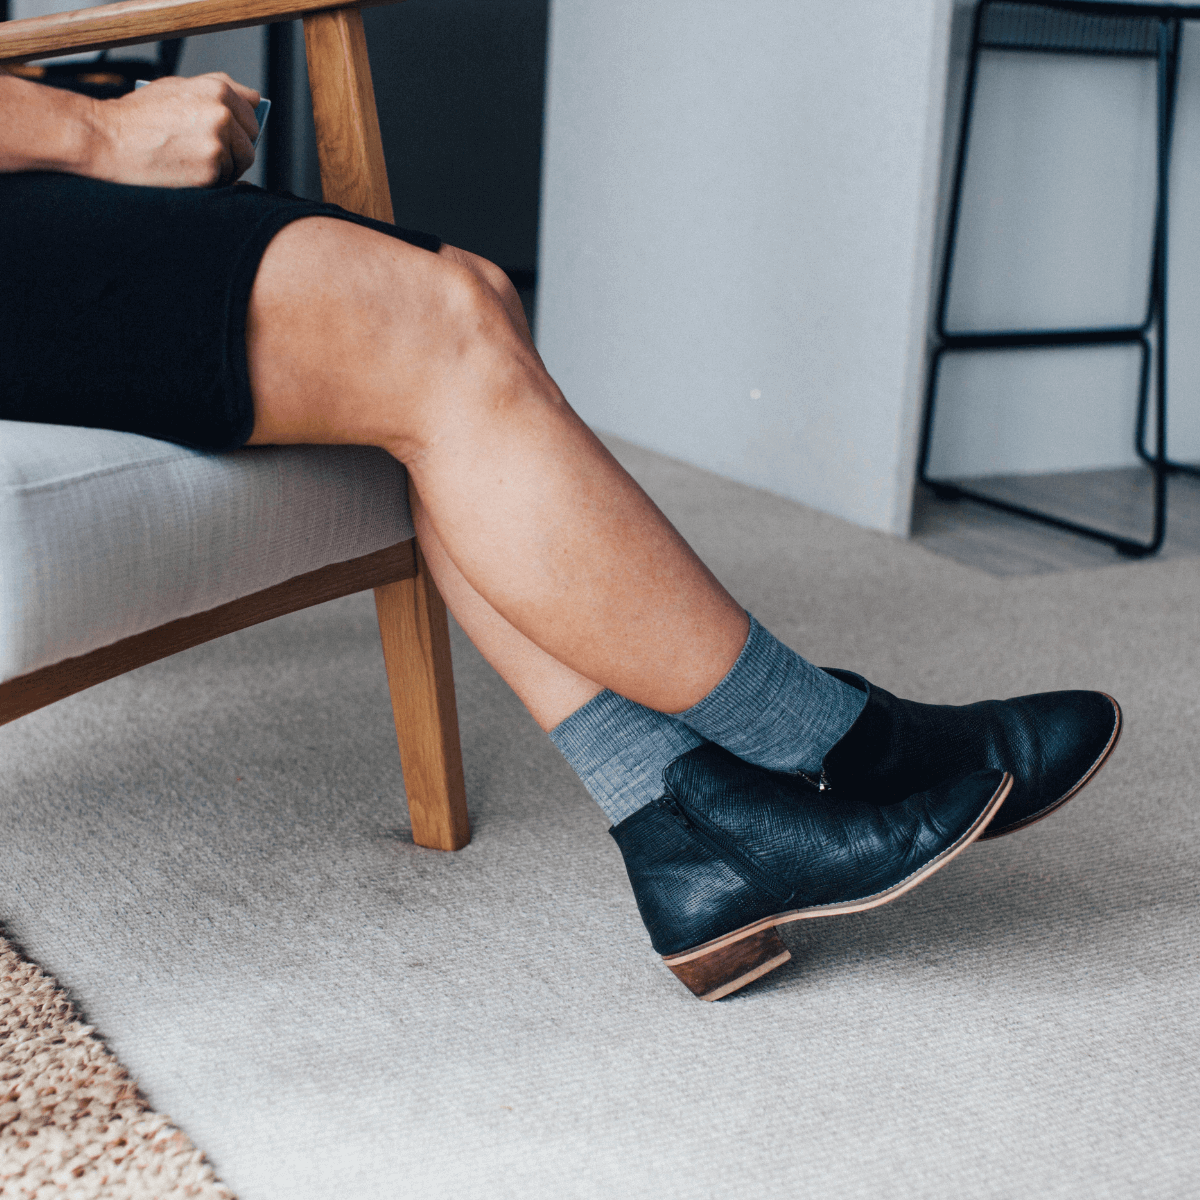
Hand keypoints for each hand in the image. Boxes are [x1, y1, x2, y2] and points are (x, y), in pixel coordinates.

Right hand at [85, 72, 260, 187]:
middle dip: (235, 147)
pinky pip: (226, 181)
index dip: (240, 123)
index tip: (230, 131)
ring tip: (193, 160)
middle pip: (251, 140)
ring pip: (241, 162)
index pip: (252, 110)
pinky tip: (186, 171)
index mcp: (218, 89)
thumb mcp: (176, 87)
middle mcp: (222, 113)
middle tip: (206, 150)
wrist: (109, 139)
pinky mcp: (211, 170)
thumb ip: (214, 92)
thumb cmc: (139, 116)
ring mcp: (218, 142)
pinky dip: (211, 181)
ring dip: (225, 166)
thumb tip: (250, 102)